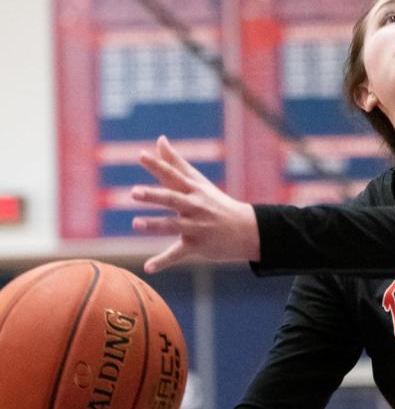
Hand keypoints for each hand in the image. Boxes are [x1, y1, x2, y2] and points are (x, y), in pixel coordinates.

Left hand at [131, 136, 260, 274]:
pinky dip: (163, 261)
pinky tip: (148, 268)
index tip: (141, 156)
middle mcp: (195, 206)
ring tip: (136, 223)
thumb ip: (176, 163)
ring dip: (155, 225)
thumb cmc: (217, 203)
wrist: (246, 229)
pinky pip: (178, 253)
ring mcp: (197, 226)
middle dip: (154, 195)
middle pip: (172, 199)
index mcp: (193, 190)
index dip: (157, 165)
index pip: (173, 176)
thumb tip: (159, 140)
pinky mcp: (198, 245)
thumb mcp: (198, 182)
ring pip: (173, 226)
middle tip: (135, 192)